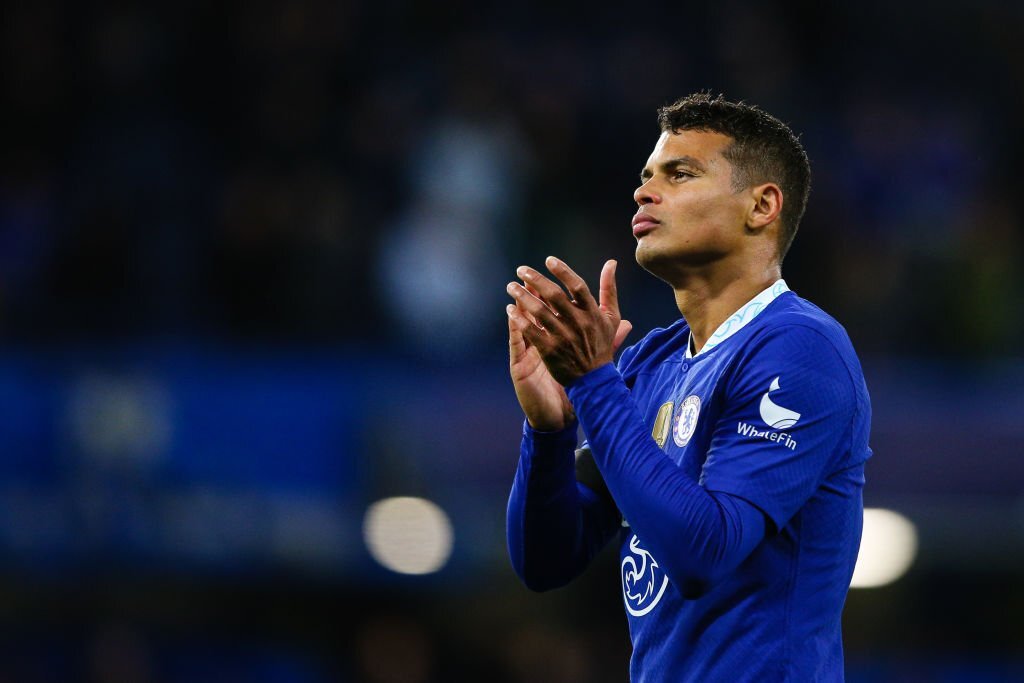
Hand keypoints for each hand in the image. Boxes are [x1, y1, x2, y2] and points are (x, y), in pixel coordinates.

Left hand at [506, 257, 631, 392]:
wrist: (594, 379)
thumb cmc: (601, 343)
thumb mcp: (611, 316)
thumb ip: (609, 289)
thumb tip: (611, 263)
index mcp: (592, 313)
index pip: (577, 286)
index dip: (563, 271)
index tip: (548, 260)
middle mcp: (578, 323)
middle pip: (553, 295)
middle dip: (535, 280)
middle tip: (521, 269)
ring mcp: (563, 337)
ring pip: (539, 311)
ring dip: (522, 296)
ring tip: (511, 286)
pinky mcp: (550, 350)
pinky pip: (530, 331)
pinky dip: (519, 319)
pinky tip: (510, 309)